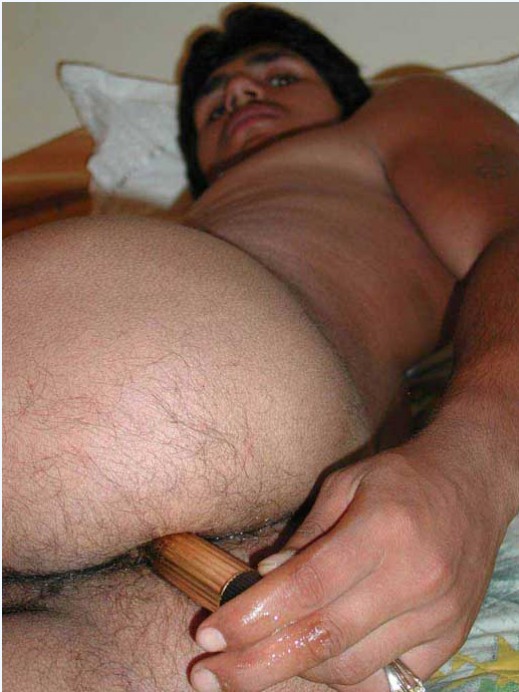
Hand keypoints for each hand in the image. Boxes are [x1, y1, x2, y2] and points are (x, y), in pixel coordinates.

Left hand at [189, 438, 505, 690]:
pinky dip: (341, 678)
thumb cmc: (400, 477)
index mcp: (383, 530)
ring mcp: (437, 616)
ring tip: (254, 663)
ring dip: (293, 672)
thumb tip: (262, 579)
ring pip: (350, 670)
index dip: (251, 616)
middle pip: (322, 640)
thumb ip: (305, 536)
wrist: (472, 484)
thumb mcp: (346, 484)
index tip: (211, 634)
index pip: (306, 587)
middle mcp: (414, 579)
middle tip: (208, 673)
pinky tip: (312, 662)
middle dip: (255, 665)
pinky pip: (386, 681)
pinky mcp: (450, 640)